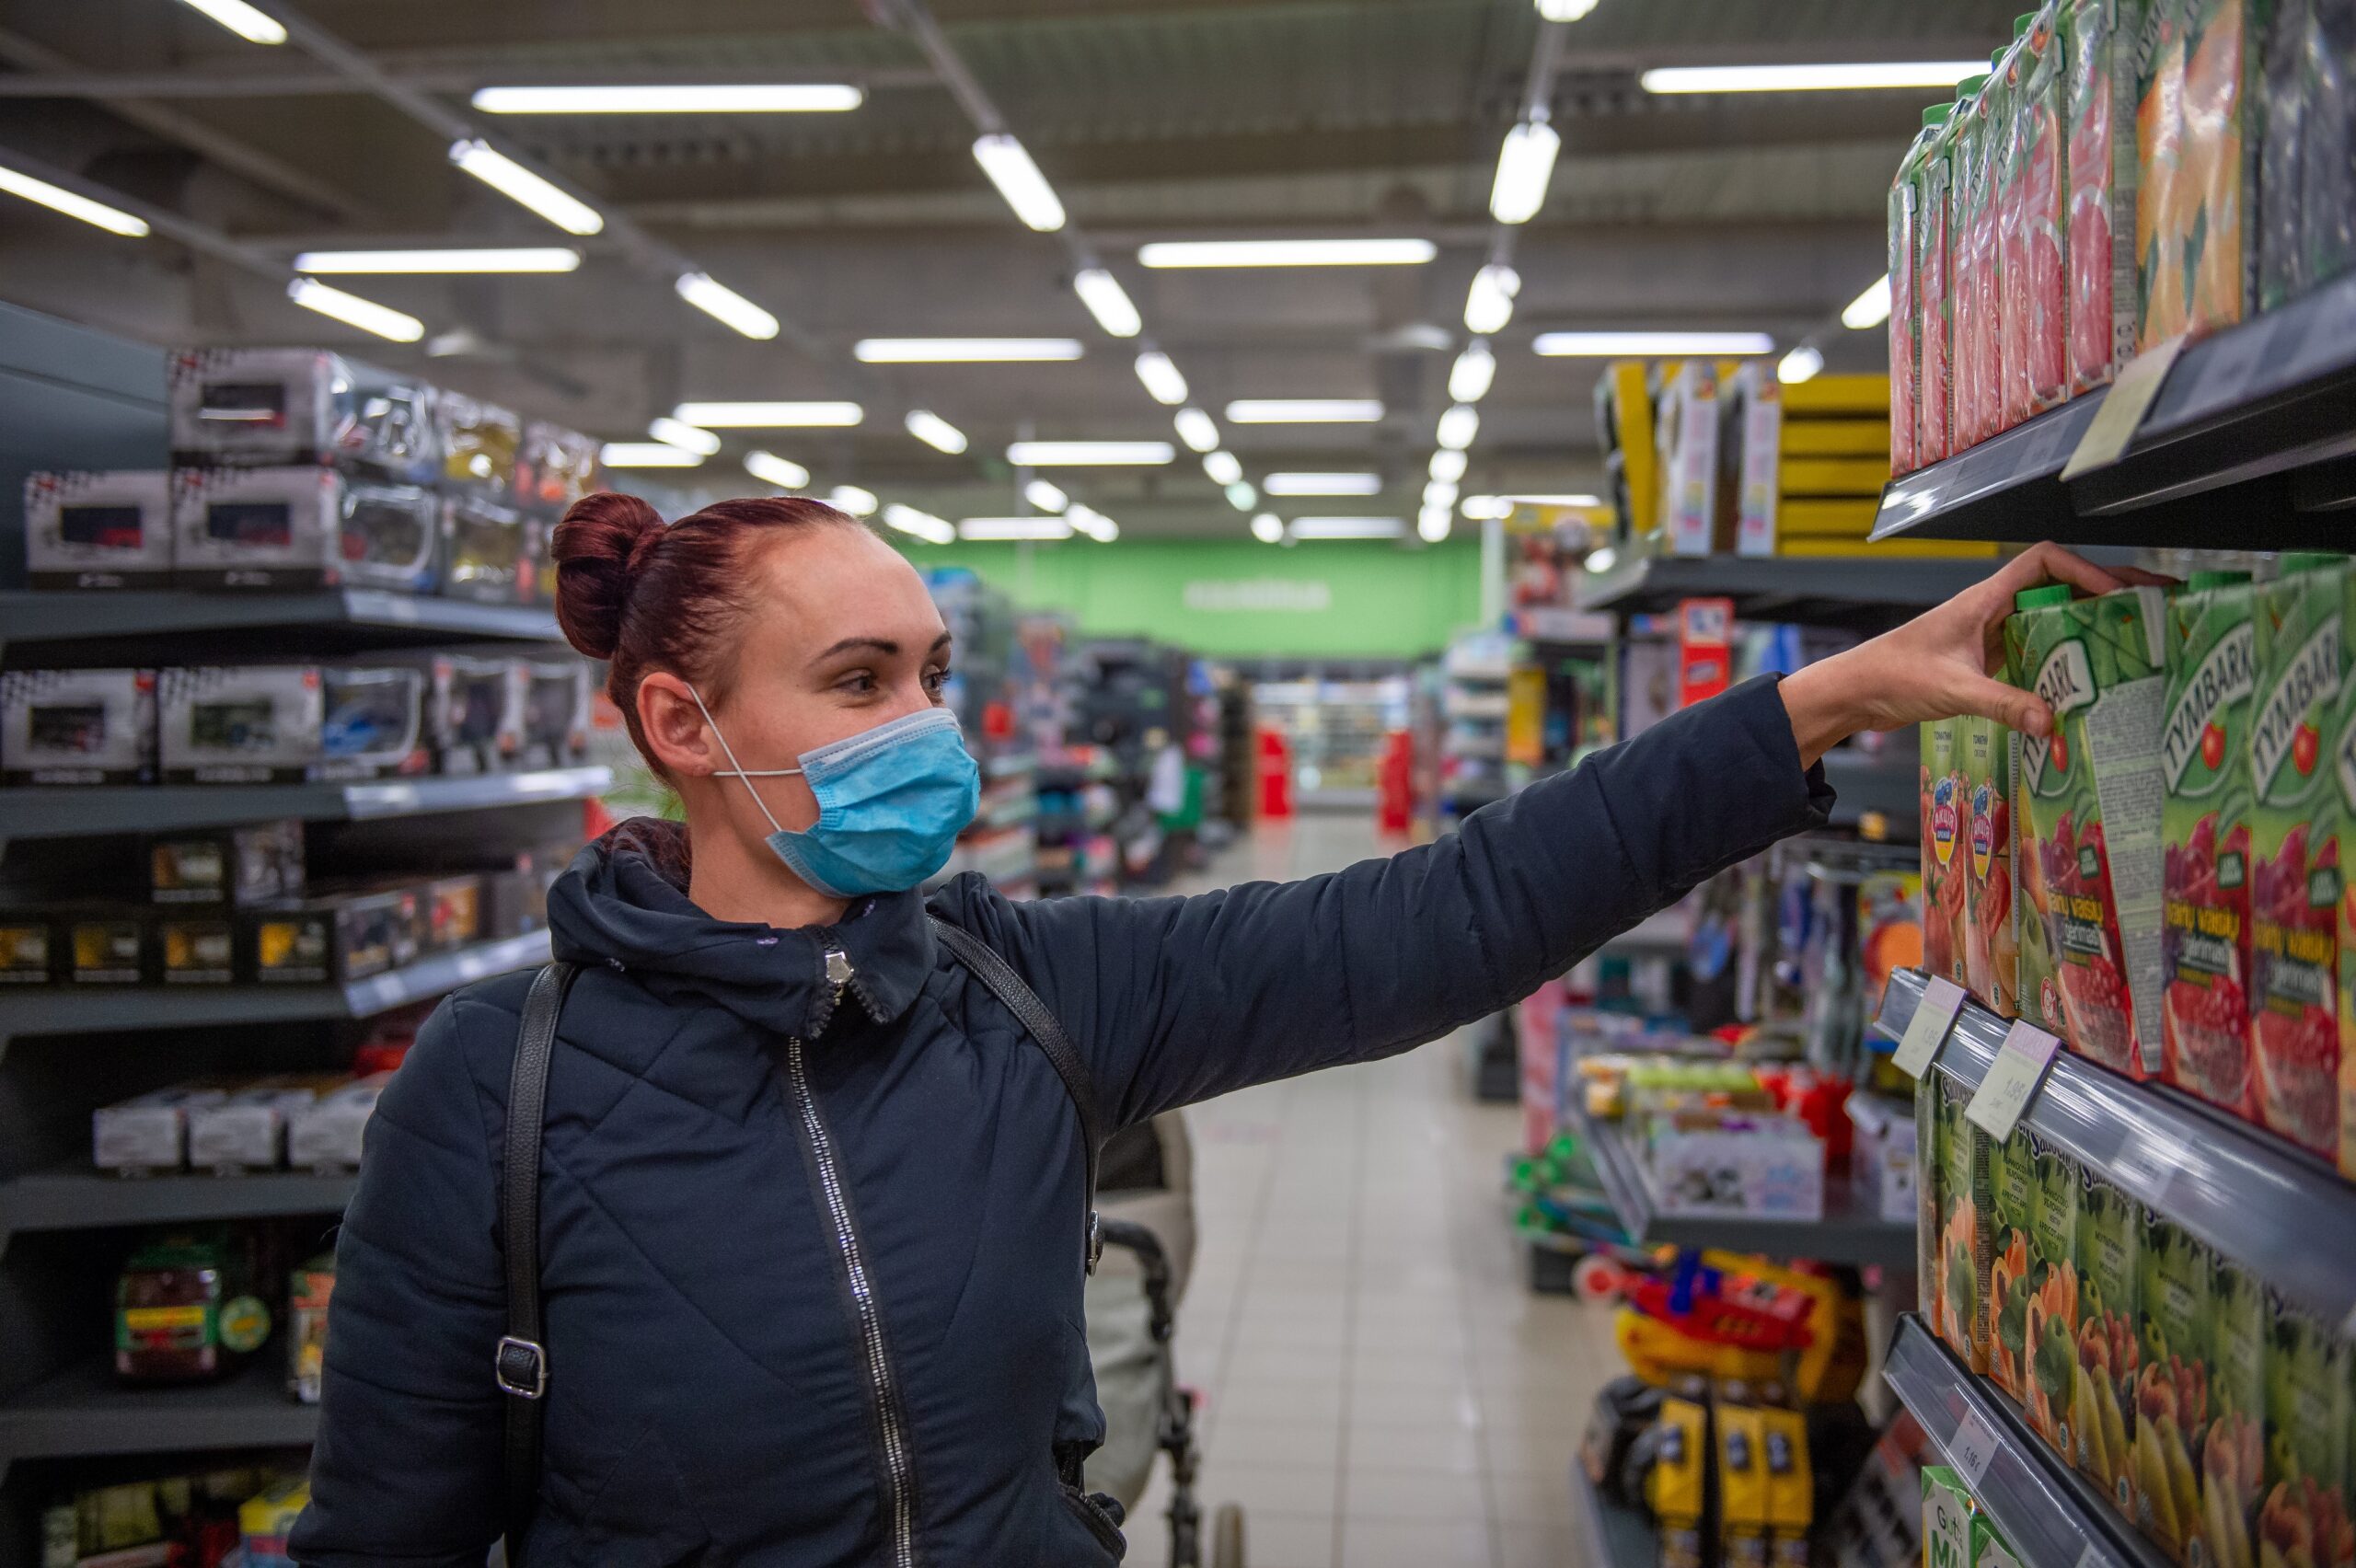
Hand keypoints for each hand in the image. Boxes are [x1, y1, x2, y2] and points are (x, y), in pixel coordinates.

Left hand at [1777, 543, 2171, 764]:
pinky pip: (2038, 650)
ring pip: (2053, 618)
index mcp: (1985, 598)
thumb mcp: (1954, 689)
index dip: (2085, 570)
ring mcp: (1993, 634)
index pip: (2045, 561)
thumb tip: (2053, 723)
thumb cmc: (1893, 675)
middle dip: (2107, 591)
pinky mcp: (1989, 660)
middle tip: (2155, 605)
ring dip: (2091, 624)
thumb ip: (2002, 704)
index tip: (2115, 594)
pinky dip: (2066, 657)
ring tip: (2137, 637)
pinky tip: (2091, 677)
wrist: (1856, 691)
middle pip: (2061, 587)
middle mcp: (1993, 609)